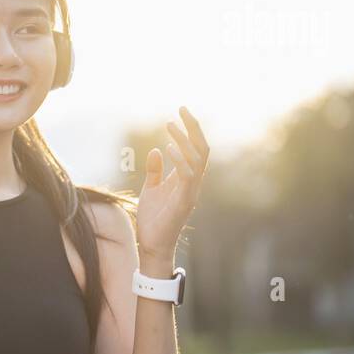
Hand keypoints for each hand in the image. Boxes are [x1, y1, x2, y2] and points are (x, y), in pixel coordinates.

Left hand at [135, 106, 209, 262]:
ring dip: (184, 141)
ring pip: (197, 160)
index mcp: (186, 177)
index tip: (180, 111)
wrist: (151, 244)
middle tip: (182, 109)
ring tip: (170, 126)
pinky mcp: (184, 201)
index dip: (190, 129)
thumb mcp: (151, 188)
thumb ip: (155, 170)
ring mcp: (191, 191)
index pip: (195, 148)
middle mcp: (193, 182)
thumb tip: (156, 149)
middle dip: (193, 128)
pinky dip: (180, 161)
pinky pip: (188, 177)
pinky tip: (168, 148)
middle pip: (202, 149)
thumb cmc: (153, 218)